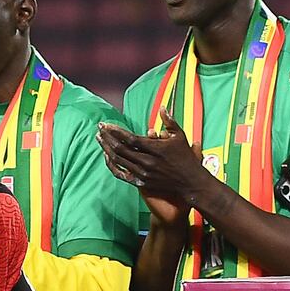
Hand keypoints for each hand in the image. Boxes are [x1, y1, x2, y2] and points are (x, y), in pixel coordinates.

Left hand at [97, 108, 217, 221]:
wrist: (191, 183)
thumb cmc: (186, 158)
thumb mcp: (180, 136)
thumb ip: (169, 122)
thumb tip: (163, 107)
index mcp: (156, 149)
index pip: (130, 138)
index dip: (115, 131)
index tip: (105, 124)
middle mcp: (147, 162)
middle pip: (120, 149)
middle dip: (107, 138)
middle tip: (99, 129)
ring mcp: (144, 174)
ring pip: (119, 161)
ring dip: (106, 149)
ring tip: (99, 139)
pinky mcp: (142, 183)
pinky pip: (122, 174)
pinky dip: (112, 166)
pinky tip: (107, 157)